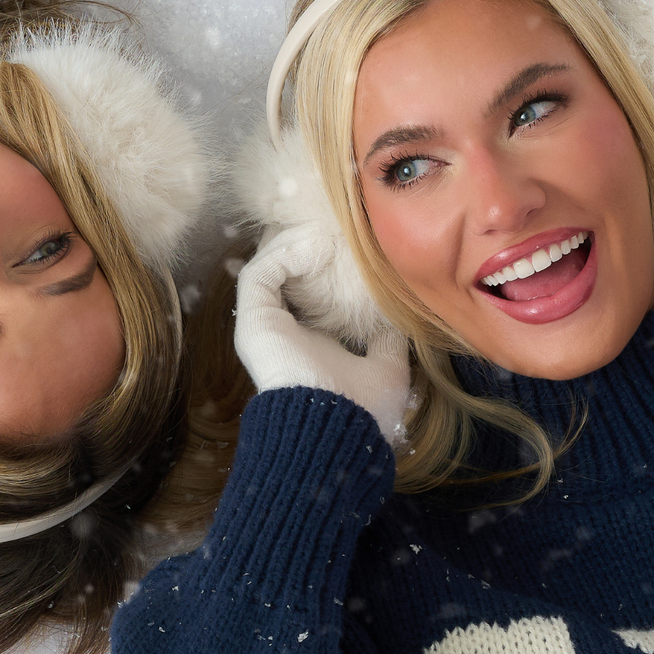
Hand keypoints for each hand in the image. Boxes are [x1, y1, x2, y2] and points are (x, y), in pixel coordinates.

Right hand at [233, 225, 412, 445]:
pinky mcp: (253, 318)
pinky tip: (315, 242)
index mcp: (306, 343)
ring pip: (268, 265)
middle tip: (332, 222)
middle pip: (282, 272)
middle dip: (305, 243)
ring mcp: (262, 324)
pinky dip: (285, 251)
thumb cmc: (361, 410)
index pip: (306, 291)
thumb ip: (388, 345)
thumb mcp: (386, 370)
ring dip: (296, 241)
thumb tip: (400, 323)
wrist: (334, 431)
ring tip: (325, 227)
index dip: (323, 264)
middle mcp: (279, 331)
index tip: (348, 243)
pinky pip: (261, 271)